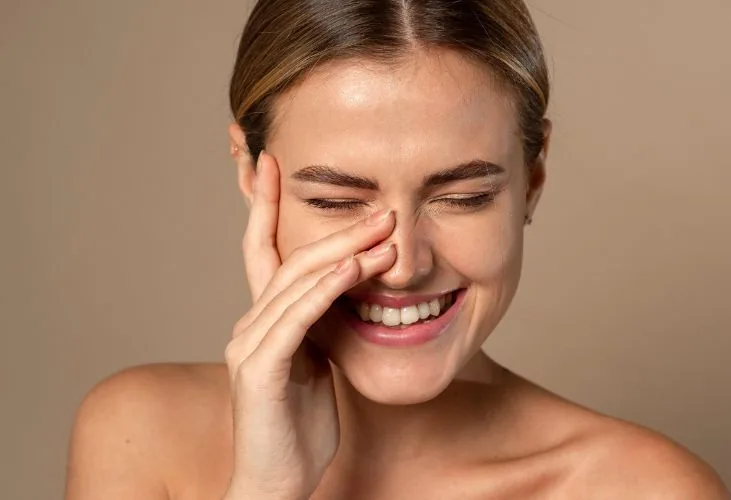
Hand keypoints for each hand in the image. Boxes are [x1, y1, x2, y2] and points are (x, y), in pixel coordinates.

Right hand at [222, 151, 396, 499]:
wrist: (277, 482)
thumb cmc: (298, 429)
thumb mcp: (316, 365)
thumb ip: (322, 327)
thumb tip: (349, 293)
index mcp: (264, 322)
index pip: (262, 251)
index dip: (265, 206)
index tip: (274, 163)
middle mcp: (250, 325)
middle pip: (290, 259)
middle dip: (337, 228)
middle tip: (381, 207)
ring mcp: (250, 346)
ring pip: (295, 282)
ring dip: (343, 252)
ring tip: (384, 232)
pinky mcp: (260, 370)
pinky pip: (296, 319)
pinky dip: (327, 290)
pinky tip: (354, 270)